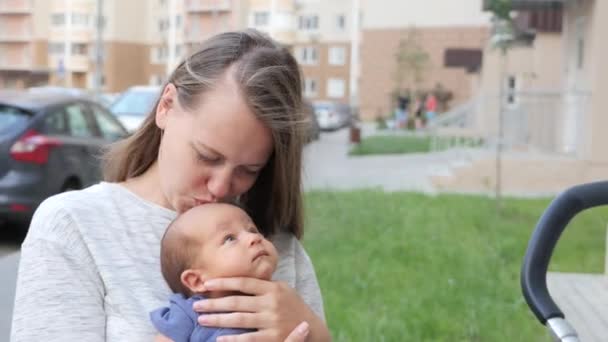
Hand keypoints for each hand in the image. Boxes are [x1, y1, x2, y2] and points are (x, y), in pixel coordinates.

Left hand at [193, 277, 327, 340]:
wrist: (313, 330)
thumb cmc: (293, 306)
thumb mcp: (283, 290)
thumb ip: (263, 285)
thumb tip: (238, 279)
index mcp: (273, 288)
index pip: (243, 282)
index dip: (223, 282)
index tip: (206, 284)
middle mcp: (271, 303)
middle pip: (236, 301)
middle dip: (214, 303)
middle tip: (196, 305)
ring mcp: (272, 321)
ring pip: (238, 319)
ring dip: (217, 319)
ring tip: (202, 319)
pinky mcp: (273, 338)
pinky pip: (248, 339)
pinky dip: (232, 339)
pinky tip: (219, 338)